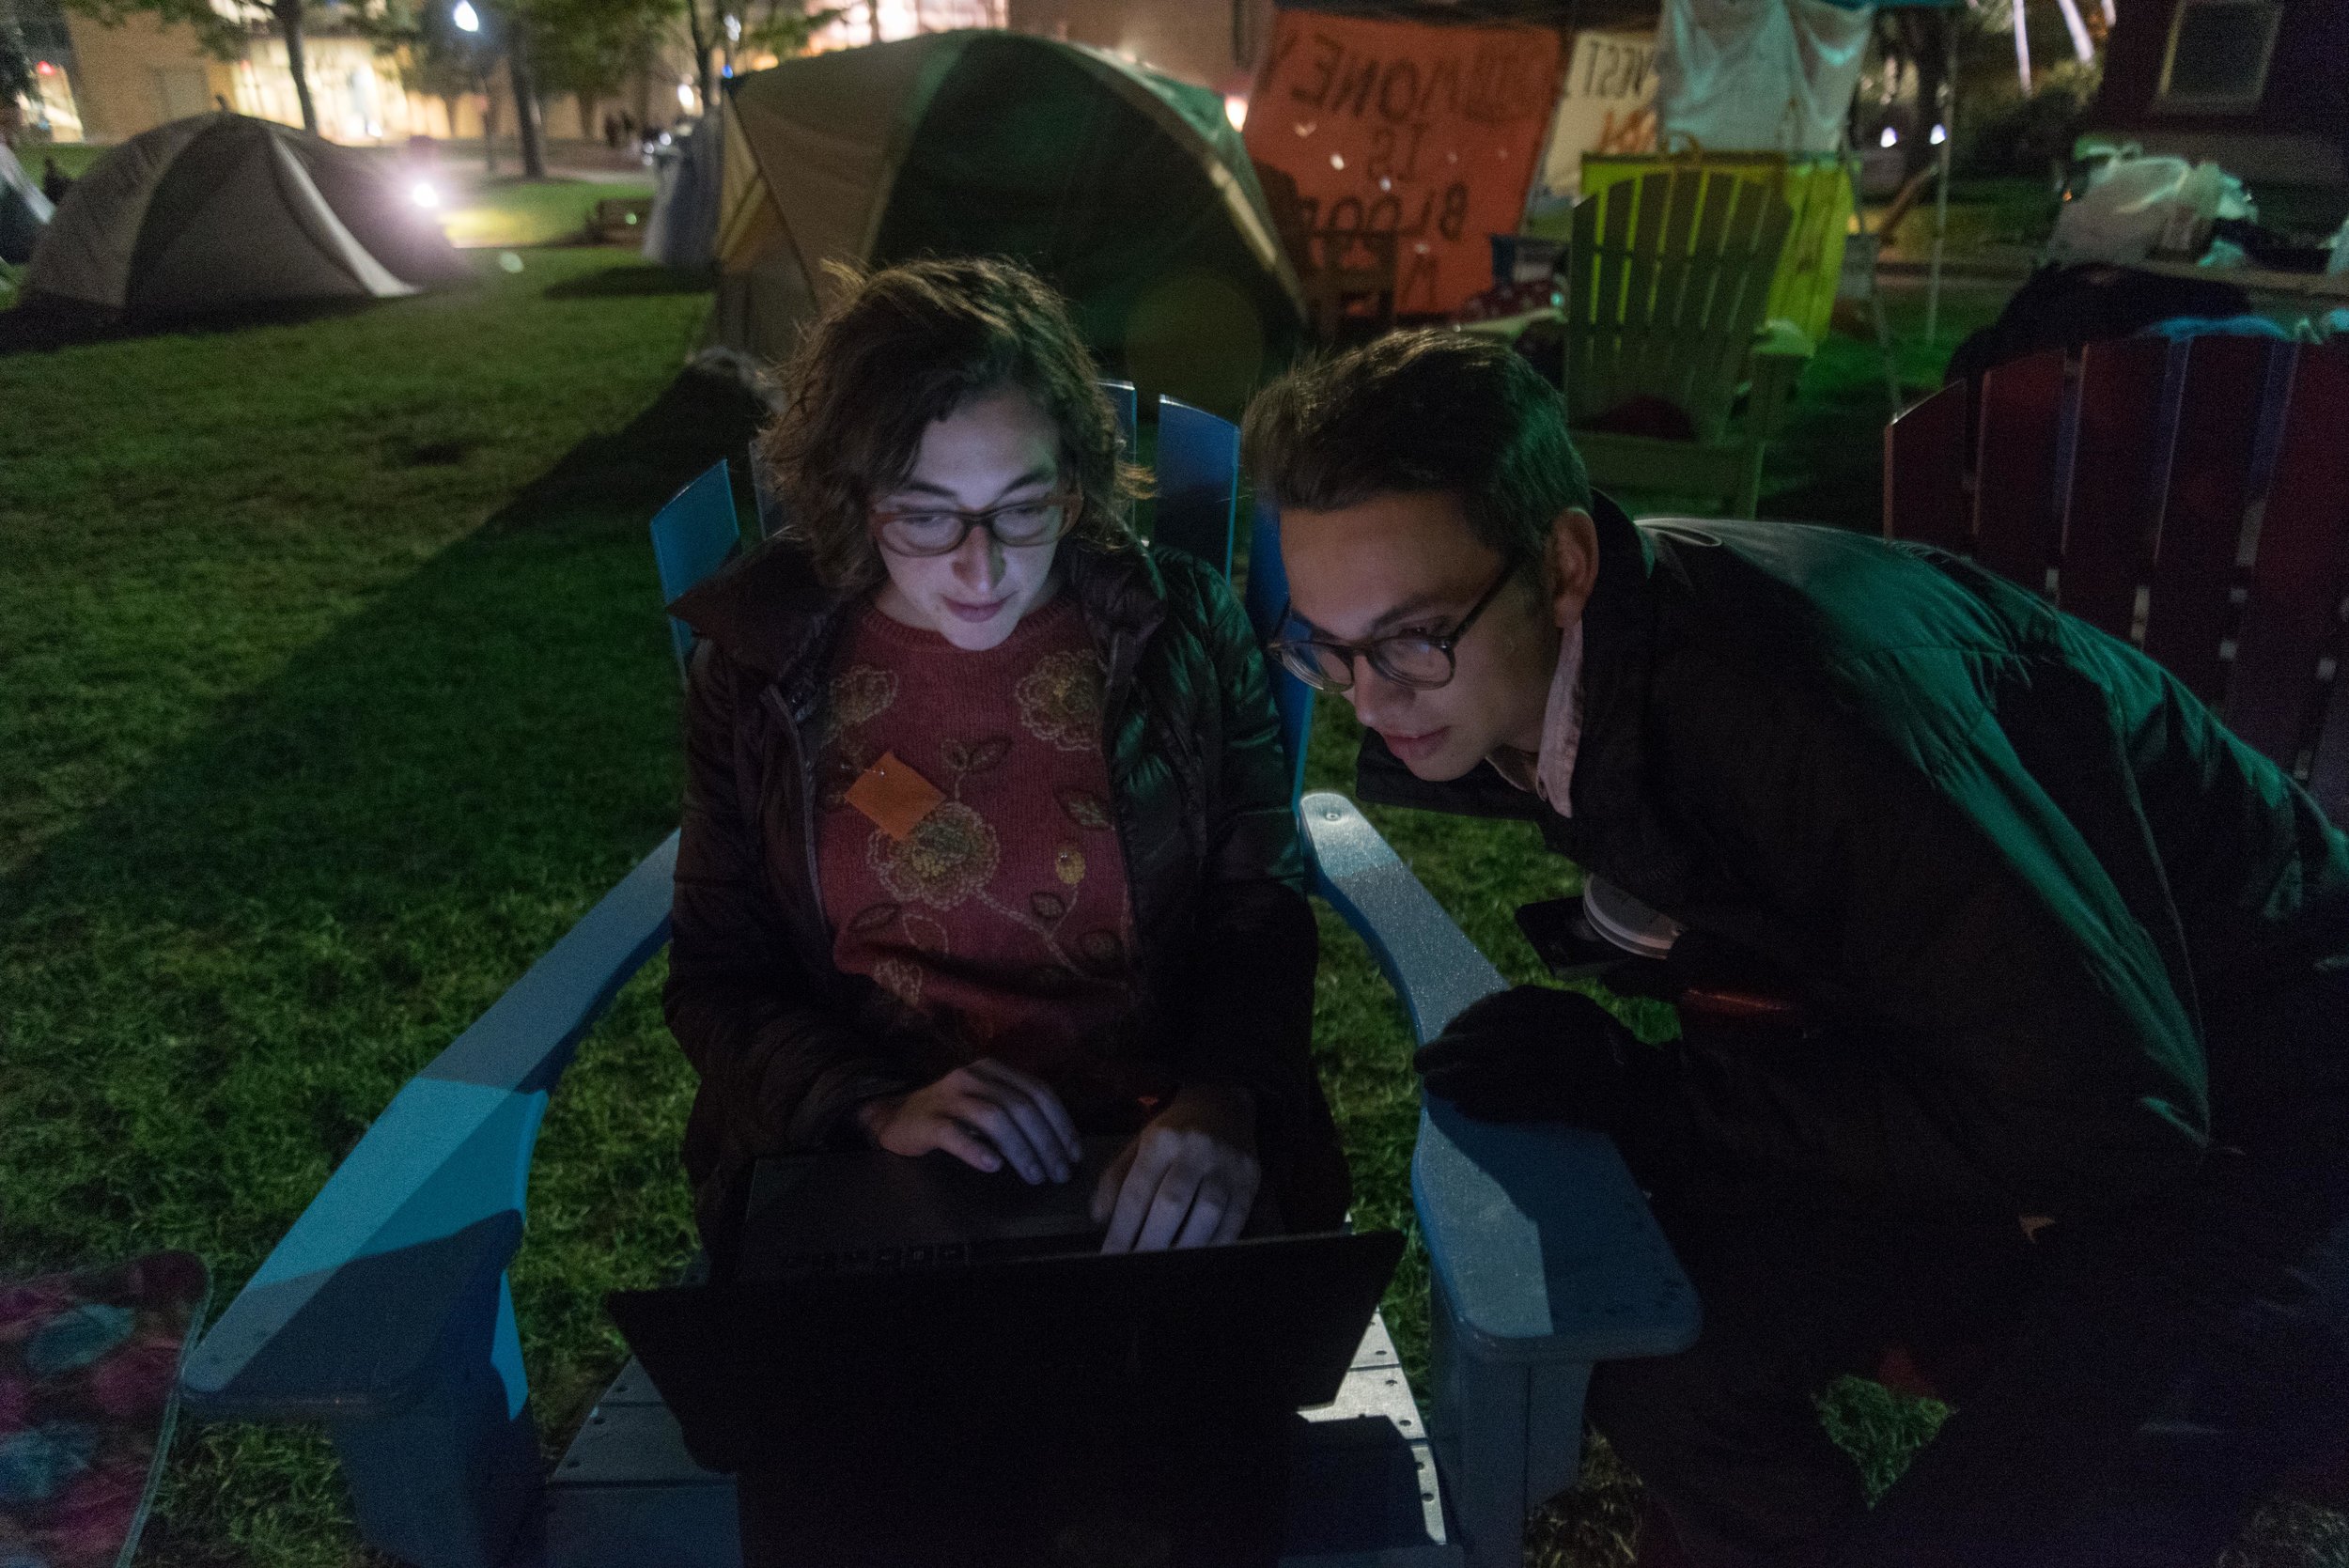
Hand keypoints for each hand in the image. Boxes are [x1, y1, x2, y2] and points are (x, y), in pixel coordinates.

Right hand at [856, 1059, 1081, 1183]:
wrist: (896, 1119)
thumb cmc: (951, 1117)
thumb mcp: (986, 1105)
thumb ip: (1017, 1115)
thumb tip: (1059, 1147)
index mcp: (993, 1070)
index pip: (1038, 1091)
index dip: (1061, 1122)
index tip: (1073, 1153)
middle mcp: (973, 1077)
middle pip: (1021, 1106)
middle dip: (1046, 1142)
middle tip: (1058, 1173)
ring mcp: (948, 1097)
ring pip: (994, 1118)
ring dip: (1021, 1149)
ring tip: (1035, 1176)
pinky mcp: (927, 1121)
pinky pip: (955, 1134)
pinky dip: (977, 1150)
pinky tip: (993, 1166)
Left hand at [1091, 1084, 1258, 1251]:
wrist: (1224, 1104)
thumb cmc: (1174, 1132)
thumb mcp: (1139, 1144)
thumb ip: (1116, 1178)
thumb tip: (1100, 1218)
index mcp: (1162, 1139)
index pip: (1137, 1191)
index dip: (1122, 1229)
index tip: (1110, 1256)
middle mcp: (1196, 1149)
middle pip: (1171, 1205)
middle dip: (1150, 1244)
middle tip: (1135, 1267)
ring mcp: (1228, 1164)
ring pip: (1206, 1215)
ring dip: (1183, 1248)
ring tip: (1164, 1268)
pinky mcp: (1251, 1180)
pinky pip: (1234, 1220)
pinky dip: (1214, 1244)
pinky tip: (1198, 1257)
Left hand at [1413, 985, 1635, 1123]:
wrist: (1662, 1102)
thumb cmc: (1613, 1065)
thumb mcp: (1580, 1027)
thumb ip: (1540, 1022)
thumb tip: (1474, 1033)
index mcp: (1573, 1008)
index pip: (1510, 1003)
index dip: (1469, 1017)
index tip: (1445, 1031)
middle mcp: (1575, 1031)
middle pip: (1500, 1036)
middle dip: (1453, 1049)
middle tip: (1421, 1062)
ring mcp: (1578, 1068)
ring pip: (1505, 1070)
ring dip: (1461, 1080)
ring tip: (1433, 1088)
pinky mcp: (1579, 1104)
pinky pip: (1524, 1104)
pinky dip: (1492, 1107)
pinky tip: (1467, 1111)